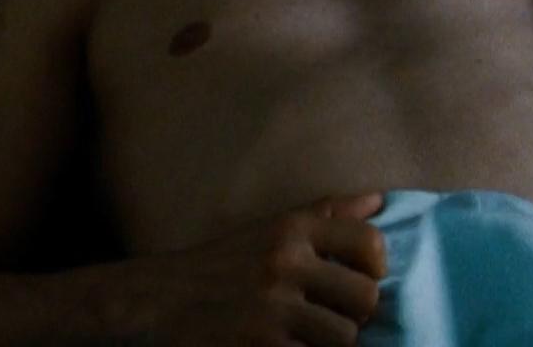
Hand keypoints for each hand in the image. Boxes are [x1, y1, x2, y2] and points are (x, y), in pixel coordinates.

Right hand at [113, 193, 388, 346]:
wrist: (153, 302)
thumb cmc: (221, 265)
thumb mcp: (270, 229)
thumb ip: (325, 215)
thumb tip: (379, 200)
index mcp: (291, 229)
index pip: (369, 242)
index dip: (375, 267)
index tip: (359, 279)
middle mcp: (282, 263)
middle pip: (365, 298)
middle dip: (354, 315)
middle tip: (332, 317)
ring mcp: (269, 309)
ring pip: (344, 338)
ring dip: (330, 343)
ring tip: (306, 336)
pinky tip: (283, 345)